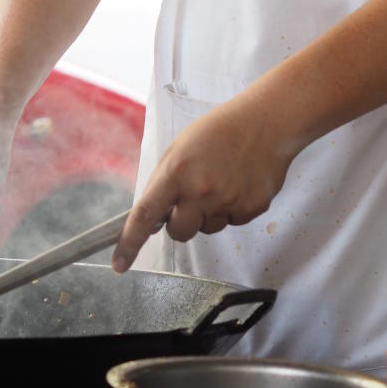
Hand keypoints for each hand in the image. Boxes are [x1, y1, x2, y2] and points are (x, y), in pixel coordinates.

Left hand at [112, 96, 291, 271]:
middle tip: (191, 197)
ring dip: (208, 214)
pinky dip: (232, 208)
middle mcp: (201, 191)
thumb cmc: (219, 130)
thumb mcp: (180, 147)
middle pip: (178, 233)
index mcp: (177, 172)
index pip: (146, 215)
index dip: (130, 243)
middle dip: (179, 222)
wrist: (266, 123)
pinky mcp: (251, 209)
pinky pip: (232, 221)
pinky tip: (238, 182)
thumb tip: (153, 215)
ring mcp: (228, 202)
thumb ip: (164, 181)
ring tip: (221, 181)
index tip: (119, 264)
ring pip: (207, 228)